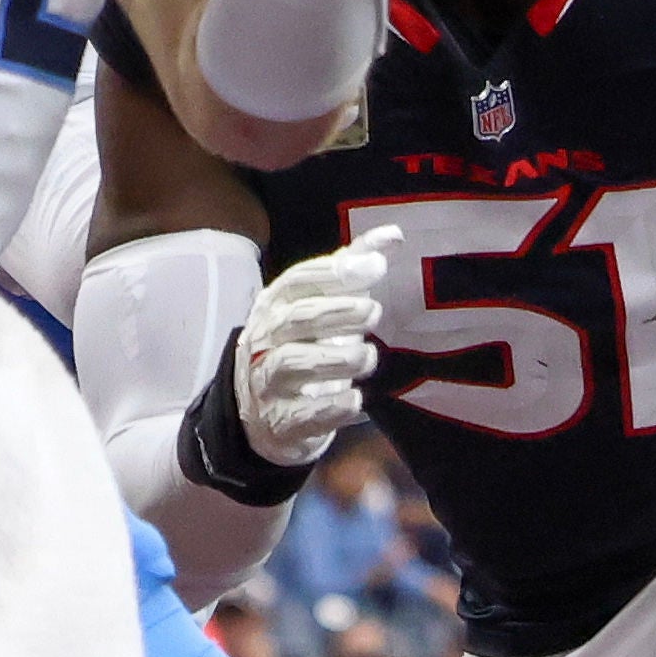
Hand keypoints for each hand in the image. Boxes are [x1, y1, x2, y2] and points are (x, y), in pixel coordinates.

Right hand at [231, 238, 394, 469]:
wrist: (262, 413)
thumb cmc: (301, 344)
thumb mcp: (321, 304)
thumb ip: (352, 269)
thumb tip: (394, 234)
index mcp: (276, 304)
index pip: (300, 280)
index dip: (336, 272)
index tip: (376, 265)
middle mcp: (267, 339)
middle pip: (296, 319)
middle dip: (337, 312)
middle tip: (374, 311)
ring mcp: (269, 382)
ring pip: (294, 364)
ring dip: (337, 358)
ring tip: (368, 356)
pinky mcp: (282, 421)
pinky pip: (303, 415)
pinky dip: (330, 408)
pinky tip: (356, 400)